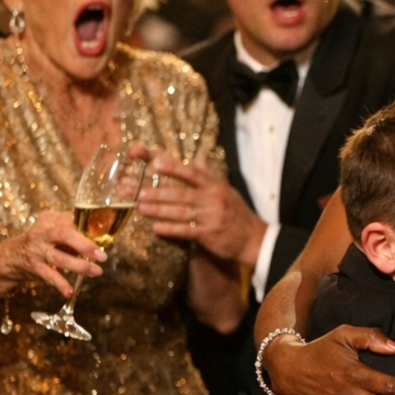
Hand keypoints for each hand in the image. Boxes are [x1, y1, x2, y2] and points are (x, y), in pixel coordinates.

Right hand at [4, 210, 106, 298]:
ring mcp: (37, 250)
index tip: (104, 236)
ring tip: (96, 271)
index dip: (88, 228)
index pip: (71, 220)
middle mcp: (42, 233)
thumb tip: (103, 238)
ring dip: (79, 266)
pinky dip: (60, 284)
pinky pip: (49, 275)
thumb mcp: (55, 228)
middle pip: (64, 234)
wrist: (13, 255)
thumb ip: (75, 231)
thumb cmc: (44, 240)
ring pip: (59, 257)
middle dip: (85, 245)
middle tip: (102, 256)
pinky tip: (69, 292)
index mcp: (50, 220)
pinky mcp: (34, 266)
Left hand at [136, 150, 266, 266]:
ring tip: (142, 208)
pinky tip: (156, 228)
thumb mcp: (226, 191)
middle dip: (159, 193)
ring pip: (181, 212)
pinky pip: (186, 230)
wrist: (254, 239)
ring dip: (159, 210)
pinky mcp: (210, 234)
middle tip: (140, 193)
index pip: (193, 174)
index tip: (156, 163)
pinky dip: (170, 229)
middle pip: (182, 193)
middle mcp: (214, 199)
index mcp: (216, 186)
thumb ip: (208, 175)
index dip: (174, 168)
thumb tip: (198, 156)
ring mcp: (212, 216)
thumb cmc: (236, 213)